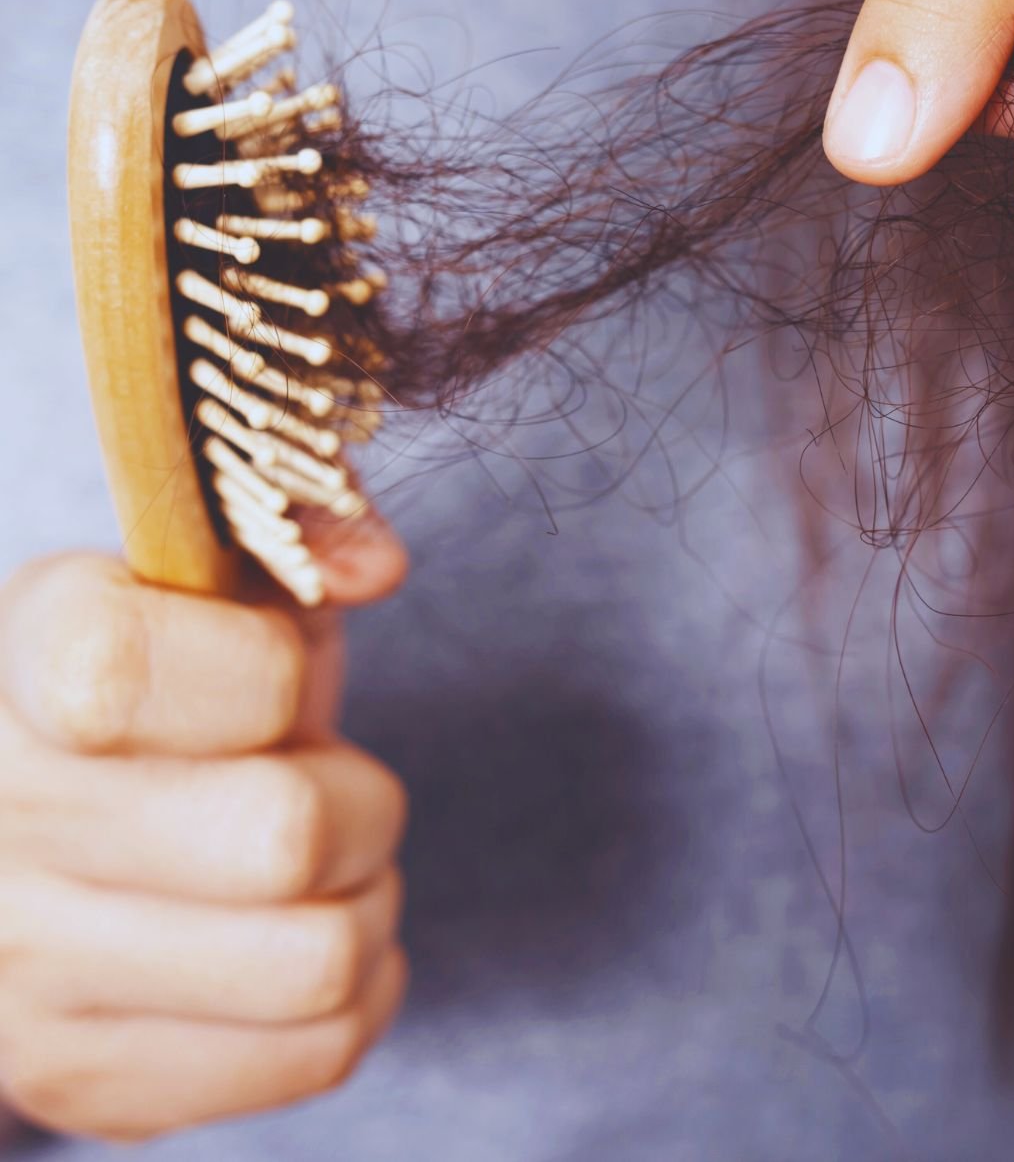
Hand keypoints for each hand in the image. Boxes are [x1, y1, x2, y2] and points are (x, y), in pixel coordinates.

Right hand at [0, 516, 408, 1142]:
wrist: (41, 828)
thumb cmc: (170, 689)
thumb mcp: (218, 584)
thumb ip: (298, 537)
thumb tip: (376, 567)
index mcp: (33, 657)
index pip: (161, 672)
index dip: (271, 676)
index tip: (269, 677)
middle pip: (284, 836)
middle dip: (361, 801)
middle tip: (329, 784)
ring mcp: (26, 971)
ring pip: (318, 960)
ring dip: (366, 901)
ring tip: (321, 866)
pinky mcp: (88, 1078)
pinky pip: (317, 1050)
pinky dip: (360, 987)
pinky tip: (306, 935)